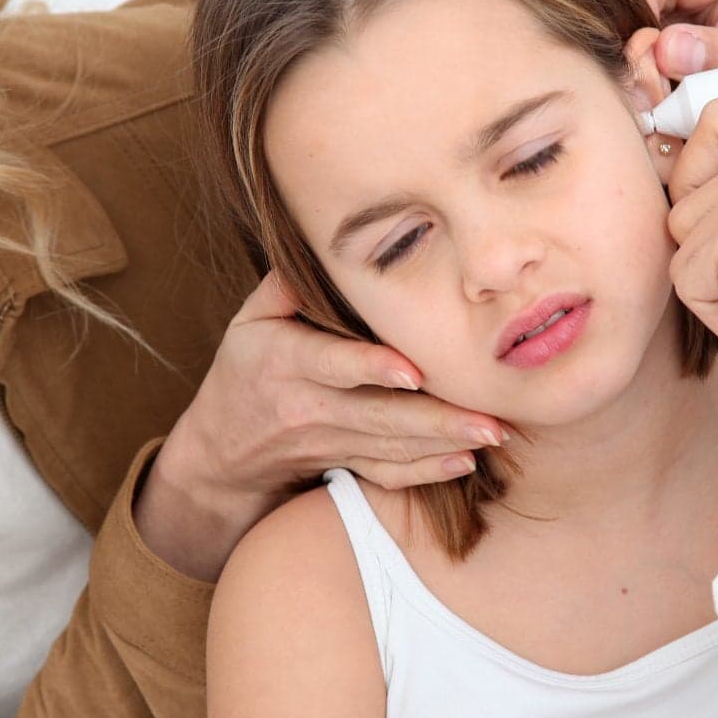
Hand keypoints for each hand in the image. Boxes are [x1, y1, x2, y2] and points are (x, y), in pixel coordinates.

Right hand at [133, 273, 504, 579]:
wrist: (222, 450)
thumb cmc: (245, 369)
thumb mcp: (249, 320)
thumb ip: (284, 285)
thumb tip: (325, 244)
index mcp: (285, 361)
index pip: (332, 365)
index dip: (371, 368)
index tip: (414, 372)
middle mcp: (309, 407)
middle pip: (378, 416)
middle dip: (436, 418)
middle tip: (490, 418)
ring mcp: (329, 442)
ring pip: (392, 447)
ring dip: (446, 442)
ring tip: (495, 432)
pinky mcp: (344, 464)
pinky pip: (388, 474)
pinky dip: (428, 472)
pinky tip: (466, 461)